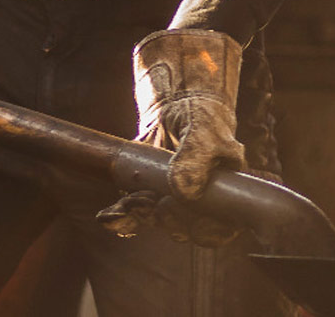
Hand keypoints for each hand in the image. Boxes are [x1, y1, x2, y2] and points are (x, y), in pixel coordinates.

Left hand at [97, 29, 247, 245]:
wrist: (176, 102)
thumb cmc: (202, 116)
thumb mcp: (204, 131)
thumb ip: (198, 158)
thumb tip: (184, 192)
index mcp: (227, 196)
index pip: (222, 228)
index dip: (209, 232)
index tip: (196, 224)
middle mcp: (199, 205)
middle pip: (187, 229)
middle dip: (172, 222)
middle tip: (161, 206)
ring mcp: (171, 201)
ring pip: (157, 221)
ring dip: (143, 216)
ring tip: (133, 203)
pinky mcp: (145, 193)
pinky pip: (133, 212)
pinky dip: (120, 217)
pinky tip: (108, 217)